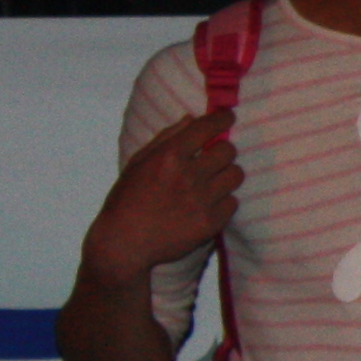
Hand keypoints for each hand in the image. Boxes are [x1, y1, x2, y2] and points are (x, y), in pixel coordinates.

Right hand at [83, 117, 239, 280]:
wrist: (124, 243)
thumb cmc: (127, 199)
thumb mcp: (138, 163)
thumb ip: (166, 138)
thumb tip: (191, 118)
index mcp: (167, 157)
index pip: (205, 128)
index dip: (222, 119)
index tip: (228, 116)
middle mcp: (187, 176)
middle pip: (228, 151)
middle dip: (223, 151)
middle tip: (214, 158)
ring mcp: (201, 201)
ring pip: (236, 175)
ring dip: (227, 175)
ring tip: (212, 182)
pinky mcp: (210, 223)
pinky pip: (233, 203)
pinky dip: (224, 202)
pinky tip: (208, 205)